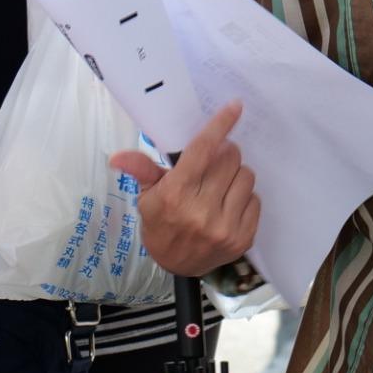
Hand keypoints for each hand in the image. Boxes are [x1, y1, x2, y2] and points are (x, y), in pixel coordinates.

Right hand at [110, 101, 259, 276]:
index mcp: (175, 194)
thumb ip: (141, 170)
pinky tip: (228, 203)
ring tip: (220, 183)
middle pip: (230, 159)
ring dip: (236, 174)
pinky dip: (244, 196)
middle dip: (225, 152)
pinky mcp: (243, 238)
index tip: (235, 107)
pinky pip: (255, 200)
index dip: (220, 126)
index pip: (202, 151)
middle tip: (216, 158)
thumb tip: (117, 157)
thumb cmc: (160, 223)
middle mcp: (202, 209)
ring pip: (246, 177)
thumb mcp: (146, 196)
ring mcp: (225, 225)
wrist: (176, 265)